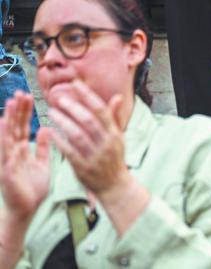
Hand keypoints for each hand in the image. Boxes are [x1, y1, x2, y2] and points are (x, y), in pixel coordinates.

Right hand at [0, 91, 49, 221]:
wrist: (26, 209)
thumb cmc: (32, 188)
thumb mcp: (42, 163)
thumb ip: (43, 147)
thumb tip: (46, 128)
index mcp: (22, 150)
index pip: (23, 126)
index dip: (25, 112)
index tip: (28, 96)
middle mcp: (13, 152)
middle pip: (15, 127)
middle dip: (18, 110)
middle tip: (21, 92)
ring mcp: (8, 160)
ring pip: (8, 135)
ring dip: (9, 118)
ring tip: (11, 102)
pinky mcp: (6, 169)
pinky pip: (5, 151)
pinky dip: (4, 137)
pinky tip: (3, 124)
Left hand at [48, 80, 131, 200]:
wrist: (115, 186)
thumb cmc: (114, 158)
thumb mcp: (118, 138)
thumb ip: (114, 118)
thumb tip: (117, 97)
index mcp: (114, 134)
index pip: (101, 110)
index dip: (87, 96)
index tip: (75, 84)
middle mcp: (106, 144)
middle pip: (88, 121)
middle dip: (73, 107)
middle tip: (59, 98)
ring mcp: (95, 156)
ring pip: (77, 135)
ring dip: (63, 122)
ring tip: (51, 112)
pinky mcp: (83, 168)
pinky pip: (69, 152)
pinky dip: (59, 141)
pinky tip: (50, 132)